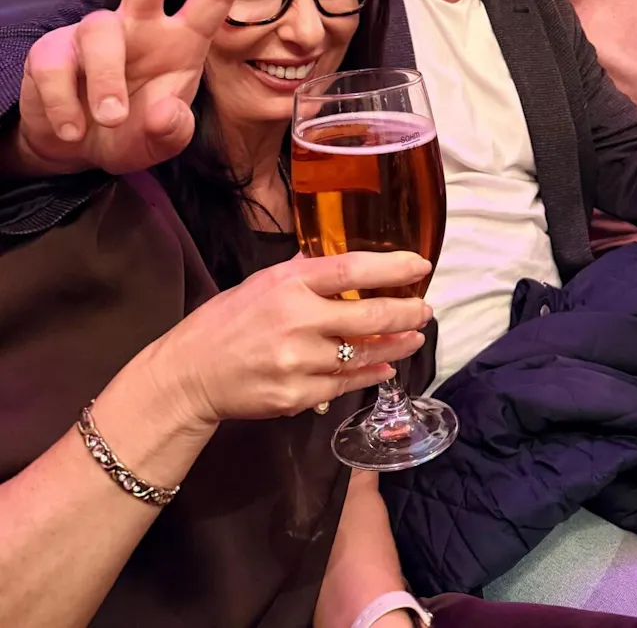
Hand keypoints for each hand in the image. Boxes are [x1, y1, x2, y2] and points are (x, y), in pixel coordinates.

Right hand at [16, 0, 258, 175]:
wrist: (76, 148)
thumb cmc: (133, 131)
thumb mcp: (162, 140)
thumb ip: (172, 131)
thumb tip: (166, 112)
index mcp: (181, 40)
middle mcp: (139, 26)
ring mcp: (94, 34)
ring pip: (99, 35)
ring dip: (106, 82)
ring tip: (111, 119)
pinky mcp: (52, 52)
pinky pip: (59, 70)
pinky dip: (68, 107)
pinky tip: (75, 128)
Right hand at [153, 251, 433, 427]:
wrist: (190, 374)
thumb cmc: (228, 320)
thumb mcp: (263, 282)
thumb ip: (305, 272)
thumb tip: (346, 260)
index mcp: (288, 284)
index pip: (352, 269)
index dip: (392, 266)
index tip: (421, 265)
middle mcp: (297, 321)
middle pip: (369, 314)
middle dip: (406, 312)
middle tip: (426, 309)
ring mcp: (298, 362)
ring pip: (363, 354)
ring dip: (396, 345)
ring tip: (414, 336)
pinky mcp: (296, 396)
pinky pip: (345, 384)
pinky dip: (370, 375)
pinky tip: (386, 367)